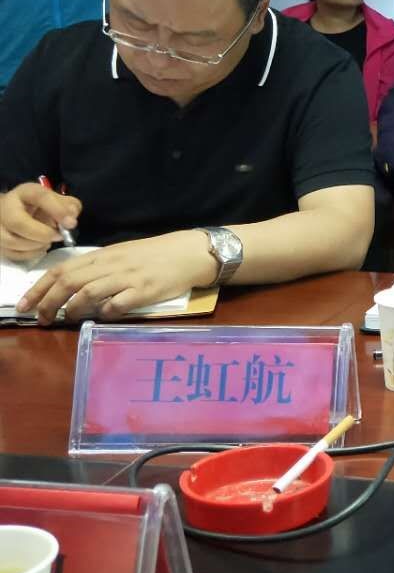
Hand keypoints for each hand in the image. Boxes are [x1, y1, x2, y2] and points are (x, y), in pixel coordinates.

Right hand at [0, 183, 81, 259]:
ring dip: (35, 246)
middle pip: (17, 222)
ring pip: (11, 241)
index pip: (39, 196)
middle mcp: (6, 207)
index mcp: (25, 192)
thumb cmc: (39, 206)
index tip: (71, 223)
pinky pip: (11, 253)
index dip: (57, 210)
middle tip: (57, 236)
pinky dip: (29, 254)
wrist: (15, 211)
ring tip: (48, 242)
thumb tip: (71, 220)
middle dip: (41, 233)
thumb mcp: (56, 200)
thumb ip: (68, 206)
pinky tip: (39, 248)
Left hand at [18, 230, 212, 324]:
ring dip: (71, 309)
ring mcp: (128, 278)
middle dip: (48, 302)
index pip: (62, 270)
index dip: (39, 288)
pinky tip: (101, 316)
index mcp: (104, 255)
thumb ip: (99, 269)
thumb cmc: (157, 254)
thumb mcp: (123, 255)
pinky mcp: (145, 291)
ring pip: (88, 292)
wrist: (191, 253)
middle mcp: (112, 265)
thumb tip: (73, 288)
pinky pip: (117, 304)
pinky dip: (103, 312)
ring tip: (64, 320)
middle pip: (69, 282)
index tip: (25, 305)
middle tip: (41, 319)